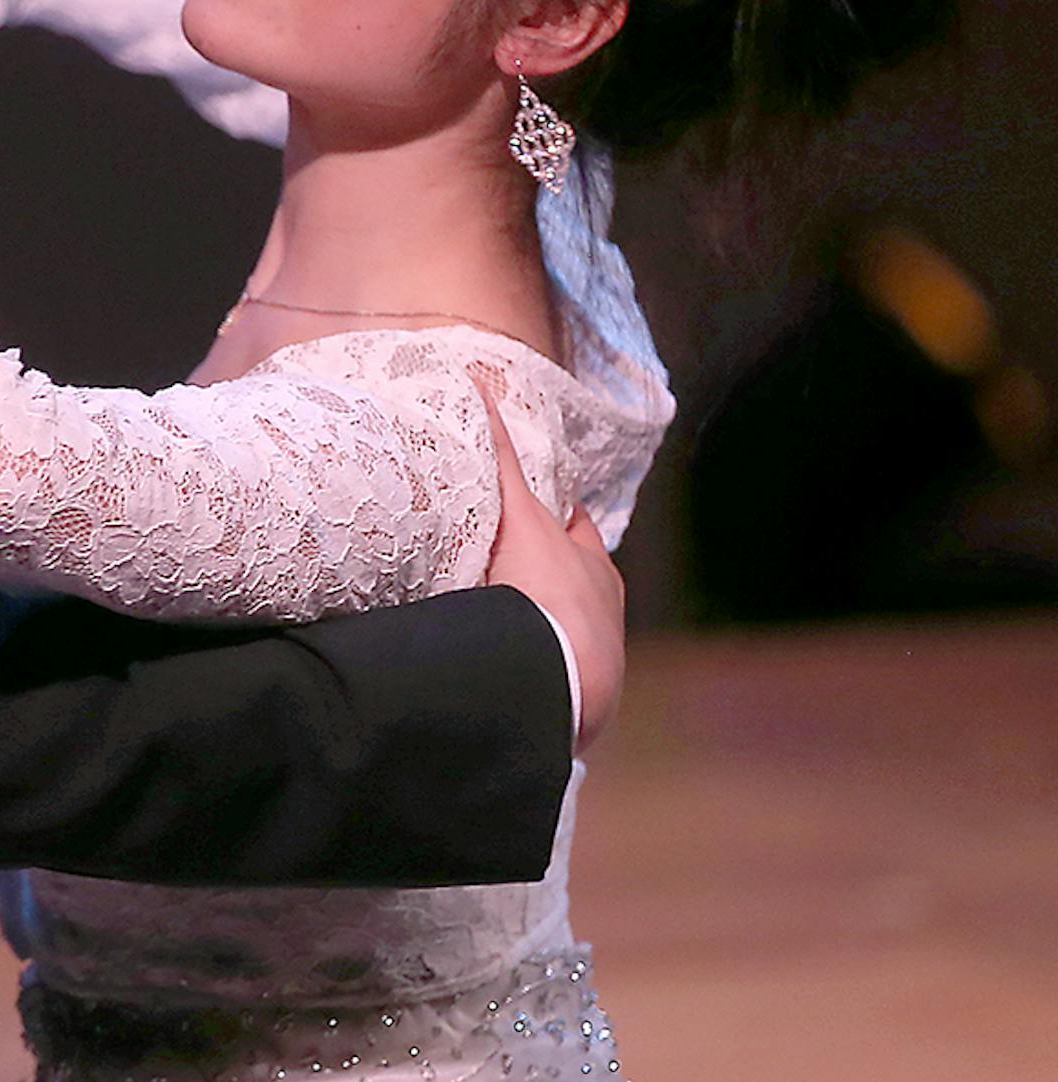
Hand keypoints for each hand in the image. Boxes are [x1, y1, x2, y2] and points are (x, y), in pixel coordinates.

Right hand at [479, 393, 624, 747]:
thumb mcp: (521, 521)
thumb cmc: (549, 597)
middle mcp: (598, 607)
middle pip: (569, 575)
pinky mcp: (570, 694)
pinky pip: (544, 666)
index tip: (519, 502)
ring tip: (486, 611)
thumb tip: (481, 387)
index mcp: (592, 565)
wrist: (561, 685)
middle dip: (541, 567)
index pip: (571, 525)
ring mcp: (587, 653)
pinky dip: (525, 659)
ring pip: (558, 623)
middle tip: (496, 554)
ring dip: (532, 619)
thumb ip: (499, 459)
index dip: (547, 512)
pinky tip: (494, 658)